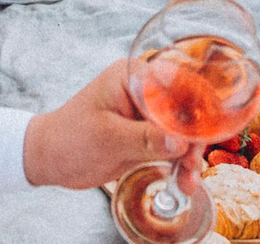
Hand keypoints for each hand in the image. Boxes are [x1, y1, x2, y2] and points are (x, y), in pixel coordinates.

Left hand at [23, 60, 187, 189]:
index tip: (209, 128)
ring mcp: (146, 115)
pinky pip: (171, 148)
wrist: (50, 160)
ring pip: (182, 131)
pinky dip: (179, 164)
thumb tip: (181, 141)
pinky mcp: (146, 136)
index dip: (198, 104)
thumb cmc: (69, 138)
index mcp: (132, 77)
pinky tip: (182, 182)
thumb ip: (145, 138)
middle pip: (185, 109)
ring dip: (189, 156)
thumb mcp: (108, 138)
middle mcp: (143, 92)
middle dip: (194, 137)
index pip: (176, 82)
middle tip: (192, 162)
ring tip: (187, 181)